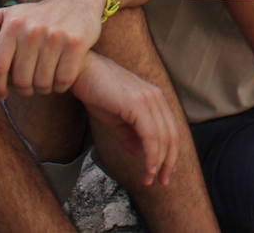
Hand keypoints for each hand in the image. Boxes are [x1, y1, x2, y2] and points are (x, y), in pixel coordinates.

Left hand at [0, 0, 105, 96]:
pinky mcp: (76, 44)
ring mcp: (56, 38)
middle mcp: (33, 31)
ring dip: (43, 89)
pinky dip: (60, 86)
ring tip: (43, 82)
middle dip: (23, 90)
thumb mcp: (11, 14)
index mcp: (13, 25)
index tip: (0, 93)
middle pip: (21, 80)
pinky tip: (58, 79)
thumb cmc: (39, 13)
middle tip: (27, 87)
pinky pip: (63, 80)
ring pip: (43, 83)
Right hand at [71, 54, 178, 186]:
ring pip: (163, 138)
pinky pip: (151, 135)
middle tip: (162, 181)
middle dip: (169, 162)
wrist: (81, 72)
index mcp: (154, 98)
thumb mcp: (116, 119)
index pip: (171, 129)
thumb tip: (141, 153)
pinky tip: (148, 168)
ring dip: (159, 163)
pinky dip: (152, 155)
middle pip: (172, 135)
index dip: (170, 153)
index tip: (163, 172)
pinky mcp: (138, 103)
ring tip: (150, 179)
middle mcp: (156, 97)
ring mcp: (149, 98)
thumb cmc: (96, 92)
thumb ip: (130, 135)